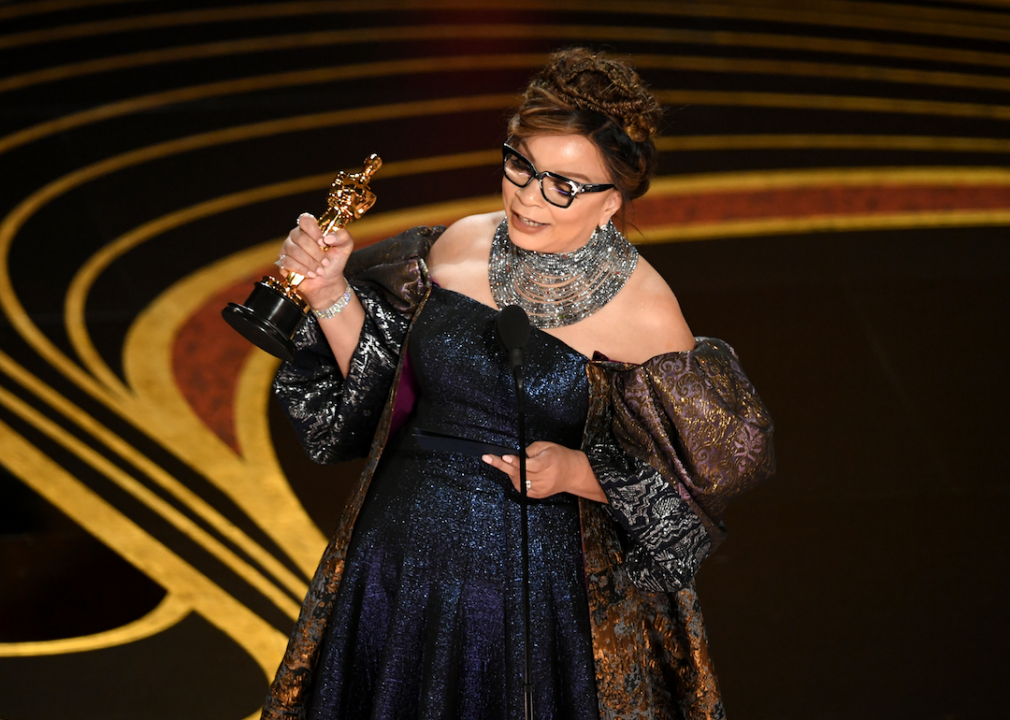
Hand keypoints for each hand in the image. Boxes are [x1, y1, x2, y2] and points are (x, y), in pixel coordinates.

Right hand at [277, 213, 354, 310]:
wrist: (328, 280)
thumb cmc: (334, 260)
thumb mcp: (345, 246)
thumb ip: (342, 236)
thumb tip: (328, 238)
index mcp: (310, 228)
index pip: (305, 220)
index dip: (314, 231)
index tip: (324, 243)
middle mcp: (296, 235)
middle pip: (300, 238)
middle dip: (316, 253)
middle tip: (326, 262)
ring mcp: (287, 247)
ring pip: (294, 251)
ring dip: (310, 263)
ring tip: (320, 271)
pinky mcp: (282, 261)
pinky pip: (288, 262)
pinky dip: (302, 270)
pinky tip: (311, 274)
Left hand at [482, 441, 606, 502]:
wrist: (573, 473)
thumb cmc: (558, 455)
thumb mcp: (547, 446)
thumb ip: (531, 450)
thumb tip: (515, 456)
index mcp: (550, 461)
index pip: (531, 464)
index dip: (517, 461)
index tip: (505, 456)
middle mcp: (547, 477)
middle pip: (521, 472)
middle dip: (503, 464)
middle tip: (487, 457)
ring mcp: (543, 488)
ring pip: (519, 481)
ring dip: (510, 471)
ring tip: (507, 463)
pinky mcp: (539, 495)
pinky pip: (522, 488)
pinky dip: (516, 480)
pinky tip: (516, 473)